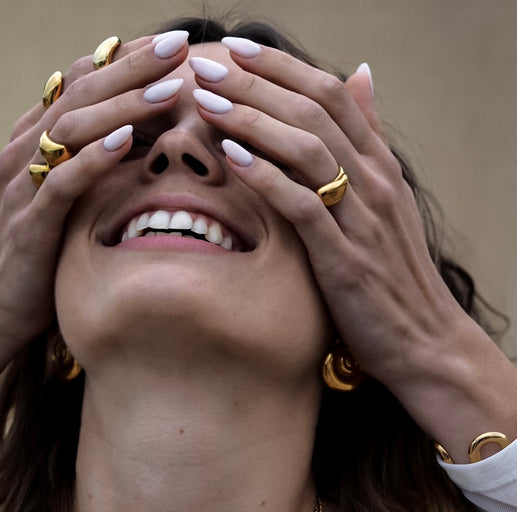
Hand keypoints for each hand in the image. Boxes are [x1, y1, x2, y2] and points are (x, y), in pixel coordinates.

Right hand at [0, 32, 188, 390]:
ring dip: (122, 105)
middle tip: (178, 45)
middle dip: (132, 67)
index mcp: (39, 138)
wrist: (2, 305)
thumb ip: (94, 161)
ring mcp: (26, 185)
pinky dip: (94, 159)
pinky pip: (63, 183)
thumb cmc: (45, 248)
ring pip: (72, 130)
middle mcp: (28, 150)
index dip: (127, 60)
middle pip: (80, 93)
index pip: (83, 83)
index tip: (173, 45)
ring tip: (167, 85)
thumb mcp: (71, 195)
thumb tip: (144, 134)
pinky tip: (127, 141)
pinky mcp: (32, 224)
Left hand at [190, 41, 516, 459]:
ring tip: (209, 102)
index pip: (333, 94)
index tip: (239, 50)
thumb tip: (361, 77)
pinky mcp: (345, 258)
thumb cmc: (394, 274)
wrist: (425, 339)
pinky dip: (266, 177)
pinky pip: (303, 206)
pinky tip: (232, 157)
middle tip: (208, 65)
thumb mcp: (387, 203)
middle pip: (314, 111)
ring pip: (306, 149)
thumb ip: (369, 143)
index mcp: (381, 166)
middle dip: (257, 83)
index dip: (283, 67)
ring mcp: (362, 219)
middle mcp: (375, 182)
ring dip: (253, 121)